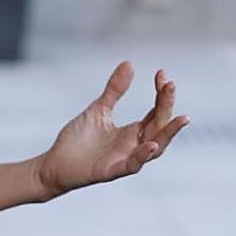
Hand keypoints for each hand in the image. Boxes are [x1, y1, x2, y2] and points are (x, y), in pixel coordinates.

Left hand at [35, 61, 187, 199]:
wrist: (54, 163)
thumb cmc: (78, 140)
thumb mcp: (99, 109)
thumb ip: (115, 90)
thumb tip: (130, 63)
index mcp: (132, 132)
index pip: (156, 113)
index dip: (162, 95)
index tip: (162, 74)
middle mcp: (133, 146)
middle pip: (159, 127)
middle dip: (167, 107)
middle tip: (170, 85)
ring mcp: (124, 159)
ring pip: (155, 149)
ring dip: (168, 134)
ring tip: (181, 118)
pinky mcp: (110, 171)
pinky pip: (132, 165)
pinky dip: (143, 156)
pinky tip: (152, 144)